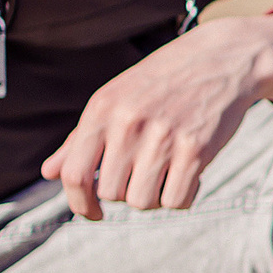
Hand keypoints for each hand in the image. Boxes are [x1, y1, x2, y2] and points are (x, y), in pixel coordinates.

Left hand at [39, 13, 272, 219]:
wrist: (223, 59)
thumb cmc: (164, 82)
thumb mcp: (115, 99)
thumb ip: (80, 138)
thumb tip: (49, 173)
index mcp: (102, 110)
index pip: (75, 174)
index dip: (79, 202)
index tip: (93, 213)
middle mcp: (128, 123)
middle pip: (111, 192)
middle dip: (126, 193)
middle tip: (143, 176)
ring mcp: (163, 137)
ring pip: (143, 201)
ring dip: (154, 198)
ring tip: (166, 175)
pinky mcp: (197, 149)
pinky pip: (177, 199)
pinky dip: (181, 197)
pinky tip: (188, 177)